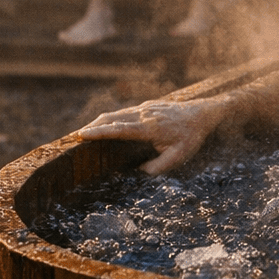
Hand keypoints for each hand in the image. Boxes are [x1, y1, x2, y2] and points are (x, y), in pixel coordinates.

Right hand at [75, 98, 224, 174]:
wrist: (203, 113)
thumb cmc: (191, 137)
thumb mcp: (179, 157)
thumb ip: (158, 166)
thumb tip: (139, 172)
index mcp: (149, 128)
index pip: (119, 130)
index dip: (99, 133)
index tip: (82, 135)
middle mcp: (144, 115)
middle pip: (112, 118)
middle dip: (93, 126)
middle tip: (75, 136)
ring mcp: (145, 108)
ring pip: (117, 113)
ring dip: (100, 122)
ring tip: (85, 132)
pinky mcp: (147, 106)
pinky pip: (125, 112)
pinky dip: (111, 118)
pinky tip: (106, 125)